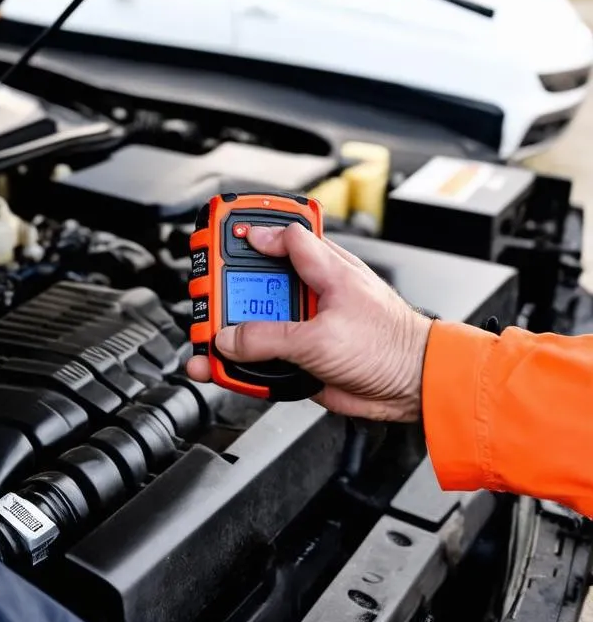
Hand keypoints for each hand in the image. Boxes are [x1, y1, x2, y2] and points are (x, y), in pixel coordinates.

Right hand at [186, 224, 432, 420]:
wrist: (415, 388)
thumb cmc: (392, 346)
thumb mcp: (321, 338)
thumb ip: (270, 337)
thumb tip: (230, 339)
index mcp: (324, 270)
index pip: (282, 237)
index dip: (253, 233)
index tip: (222, 237)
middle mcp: (312, 293)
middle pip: (258, 284)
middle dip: (227, 291)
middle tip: (205, 298)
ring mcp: (305, 326)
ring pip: (256, 325)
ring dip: (229, 335)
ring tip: (206, 342)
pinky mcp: (302, 358)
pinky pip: (263, 359)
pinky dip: (242, 367)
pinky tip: (228, 370)